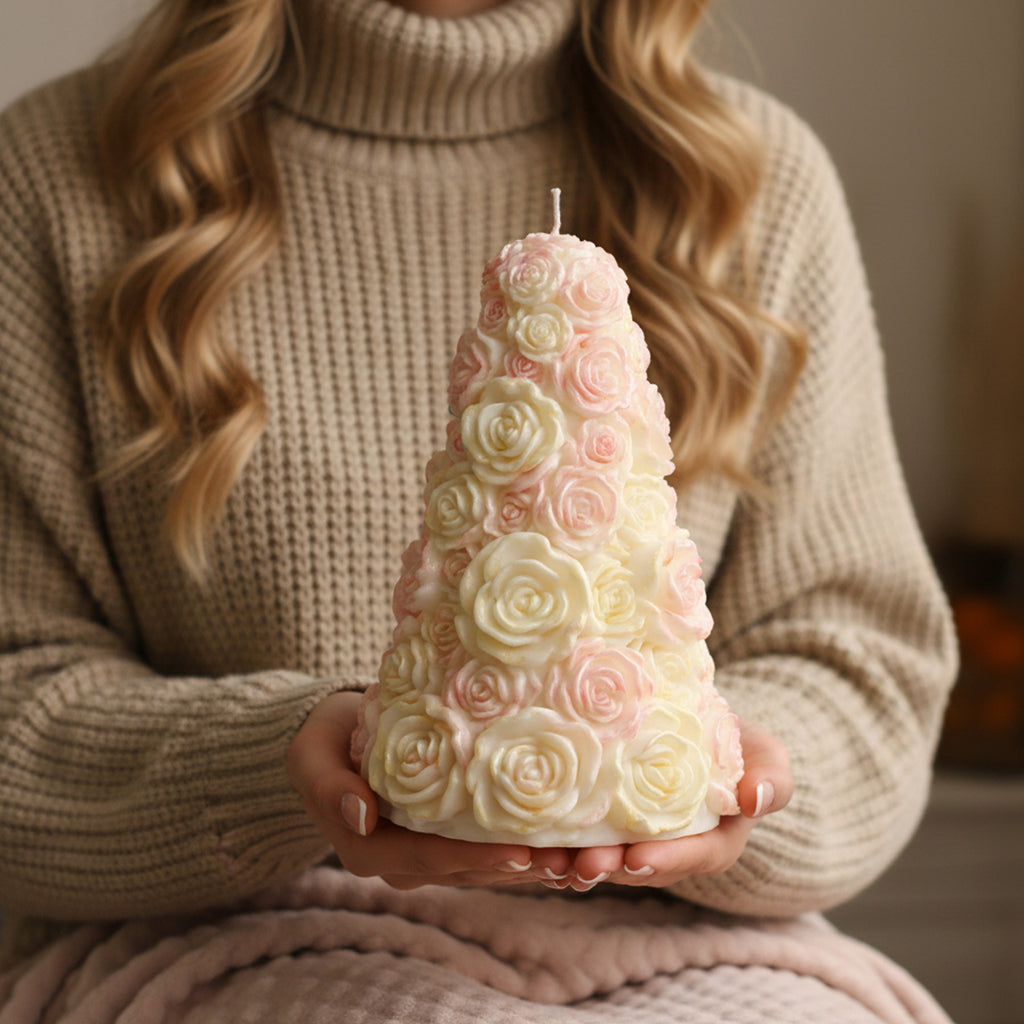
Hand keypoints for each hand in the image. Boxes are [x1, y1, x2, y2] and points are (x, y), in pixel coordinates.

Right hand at [287, 691, 571, 888]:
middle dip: (517, 866)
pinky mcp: (444, 834)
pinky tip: (562, 836)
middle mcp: (400, 860)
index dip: (477, 858)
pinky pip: (486, 847)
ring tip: (577, 853)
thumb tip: (361, 815)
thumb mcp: (311, 756)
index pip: (430, 859)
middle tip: (567, 857)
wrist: (335, 730)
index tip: (521, 850)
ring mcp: (425, 851)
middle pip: (466, 869)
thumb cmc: (323, 739)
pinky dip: (522, 844)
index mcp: (367, 849)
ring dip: (529, 862)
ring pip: (483, 865)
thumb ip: (328, 786)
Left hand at [566, 719, 792, 891]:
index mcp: (714, 839)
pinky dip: (558, 838)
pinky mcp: (603, 815)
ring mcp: (634, 833)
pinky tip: (530, 836)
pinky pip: (580, 833)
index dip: (666, 861)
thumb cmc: (737, 741)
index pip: (694, 856)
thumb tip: (757, 797)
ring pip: (605, 855)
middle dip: (610, 868)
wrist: (695, 718)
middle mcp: (671, 846)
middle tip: (581, 864)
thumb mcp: (765, 754)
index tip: (636, 859)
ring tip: (548, 858)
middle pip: (640, 864)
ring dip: (576, 861)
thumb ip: (772, 777)